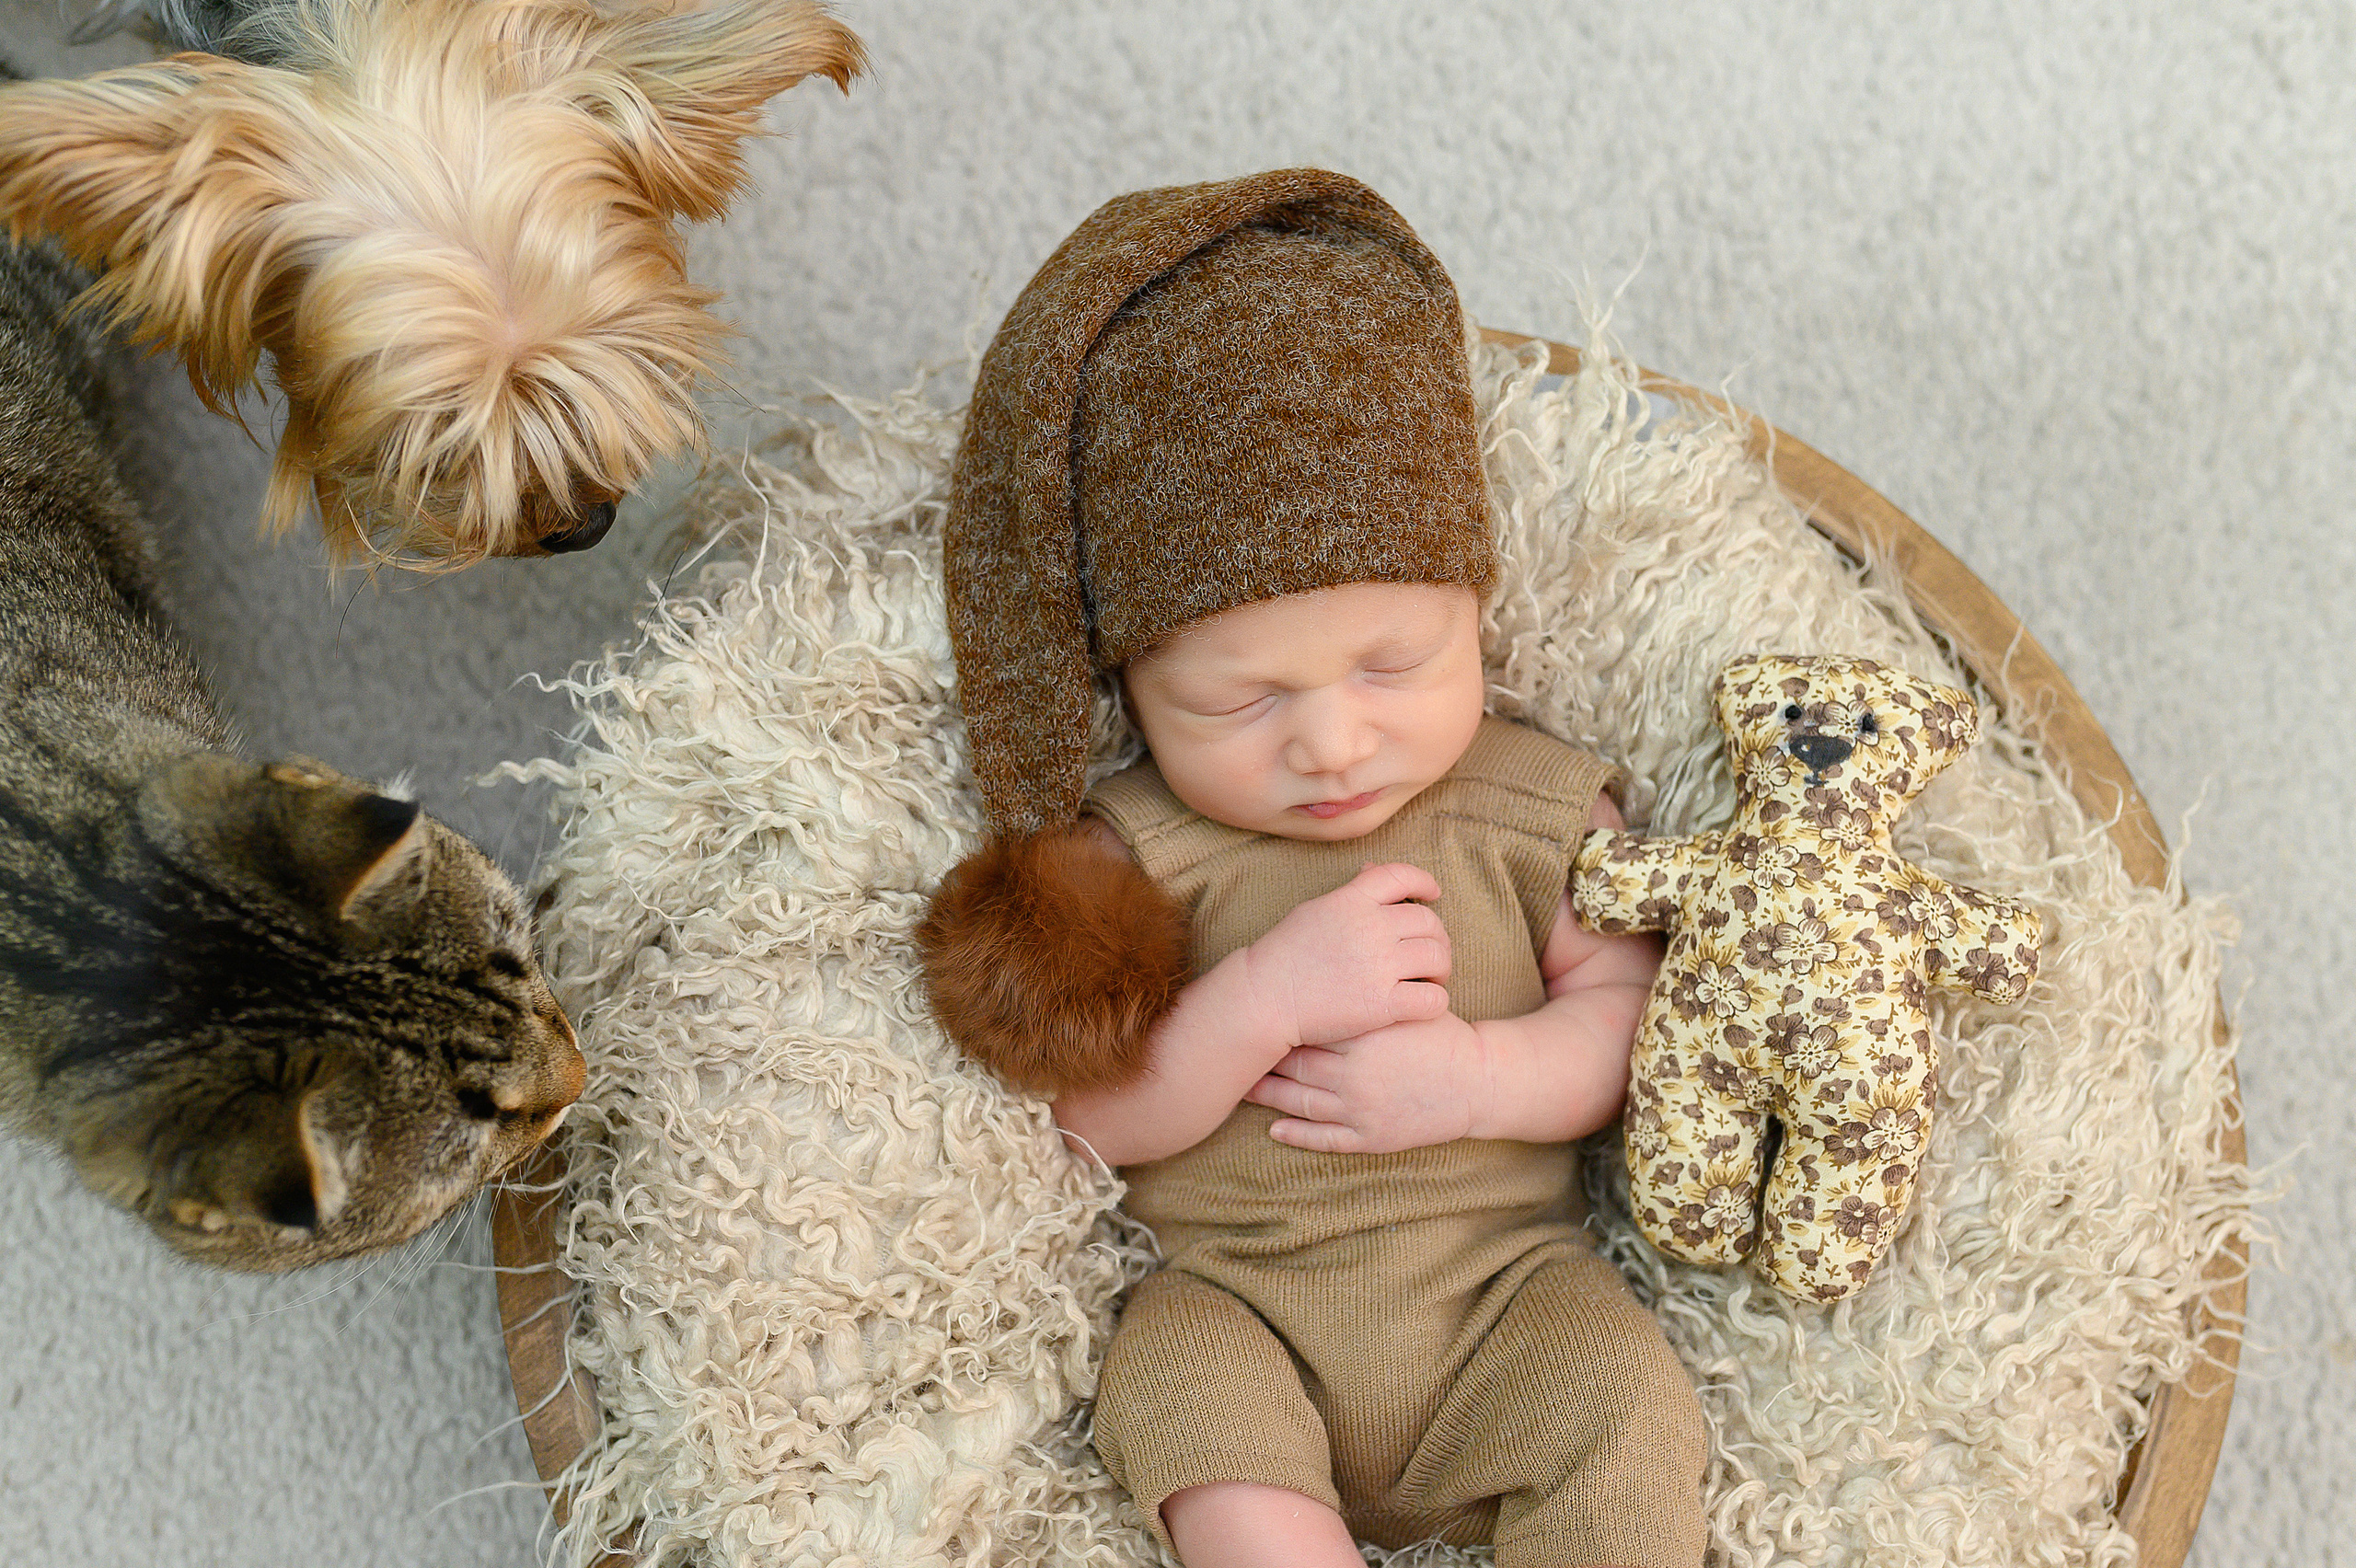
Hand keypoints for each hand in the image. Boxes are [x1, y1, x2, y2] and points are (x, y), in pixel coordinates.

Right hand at [1242, 862, 1450, 1046]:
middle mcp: (1370, 927)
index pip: (1402, 876)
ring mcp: (1378, 965)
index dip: (1425, 882)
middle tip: (1433, 952)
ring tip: (1432, 979)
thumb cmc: (1284, 955)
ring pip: (1437, 957)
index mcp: (1352, 900)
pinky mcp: (1382, 1004)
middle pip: (1428, 920)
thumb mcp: (1315, 910)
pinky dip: (1436, 1000)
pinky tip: (1425, 1002)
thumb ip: (1351, 893)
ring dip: (1442, 968)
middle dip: (1437, 936)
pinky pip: (1432, 998)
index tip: (1434, 894)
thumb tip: (1373, 871)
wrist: (1263, 998)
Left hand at [1244, 1012, 1488, 1154]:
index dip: (1281, 1027)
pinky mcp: (1371, 1138)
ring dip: (1270, 1097)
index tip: (1259, 1018)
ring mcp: (1361, 1110)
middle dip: (1267, 1060)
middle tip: (1241, 1051)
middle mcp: (1357, 1076)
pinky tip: (1274, 1129)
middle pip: (1297, 1066)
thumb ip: (1369, 996)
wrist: (1479, 1082)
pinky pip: (1325, 1139)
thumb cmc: (1442, 1037)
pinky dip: (1296, 1135)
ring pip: (1302, 1104)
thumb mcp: (1407, 1008)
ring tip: (1245, 1088)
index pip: (1309, 1030)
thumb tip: (1328, 974)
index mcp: (1365, 1037)